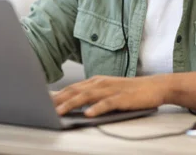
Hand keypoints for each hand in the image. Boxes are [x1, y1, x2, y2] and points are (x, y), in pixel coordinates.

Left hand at [53, 74, 171, 116]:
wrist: (154, 86)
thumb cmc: (130, 91)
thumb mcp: (107, 90)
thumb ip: (90, 95)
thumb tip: (71, 103)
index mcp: (96, 81)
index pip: (72, 88)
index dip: (56, 94)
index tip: (41, 101)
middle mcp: (101, 83)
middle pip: (76, 91)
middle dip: (59, 99)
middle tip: (43, 107)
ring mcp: (112, 89)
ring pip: (88, 96)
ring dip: (72, 104)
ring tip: (59, 112)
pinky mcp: (123, 97)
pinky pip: (108, 103)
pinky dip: (97, 108)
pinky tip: (88, 113)